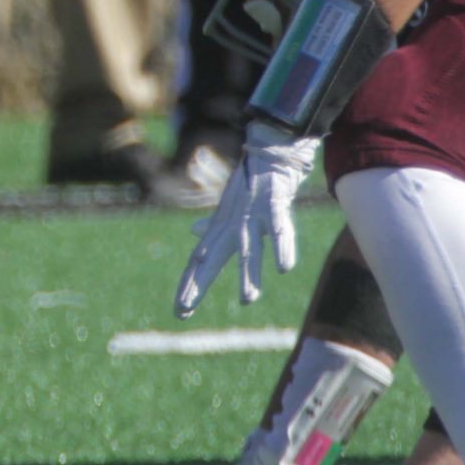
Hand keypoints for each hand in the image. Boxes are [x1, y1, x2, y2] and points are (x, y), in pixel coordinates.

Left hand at [175, 122, 320, 315]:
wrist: (265, 153)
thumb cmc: (247, 188)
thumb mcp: (227, 211)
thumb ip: (213, 227)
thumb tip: (195, 234)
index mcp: (220, 230)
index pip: (199, 262)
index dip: (189, 284)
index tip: (179, 310)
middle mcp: (231, 226)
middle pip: (211, 259)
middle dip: (197, 284)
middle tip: (184, 308)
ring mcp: (252, 216)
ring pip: (248, 249)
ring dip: (248, 274)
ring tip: (247, 300)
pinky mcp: (274, 205)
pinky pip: (279, 229)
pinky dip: (283, 246)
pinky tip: (284, 267)